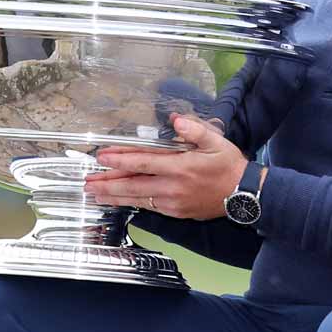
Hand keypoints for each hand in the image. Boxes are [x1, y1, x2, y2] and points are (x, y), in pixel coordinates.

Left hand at [84, 114, 246, 219]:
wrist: (243, 194)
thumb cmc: (228, 165)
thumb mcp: (215, 141)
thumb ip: (195, 129)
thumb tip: (176, 119)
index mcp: (180, 167)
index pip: (143, 162)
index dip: (120, 159)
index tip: (102, 157)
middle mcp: (172, 187)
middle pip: (133, 185)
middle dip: (108, 183)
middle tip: (88, 182)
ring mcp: (172, 202)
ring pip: (137, 198)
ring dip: (114, 196)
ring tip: (95, 194)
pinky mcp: (175, 212)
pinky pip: (148, 206)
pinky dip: (131, 202)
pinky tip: (120, 200)